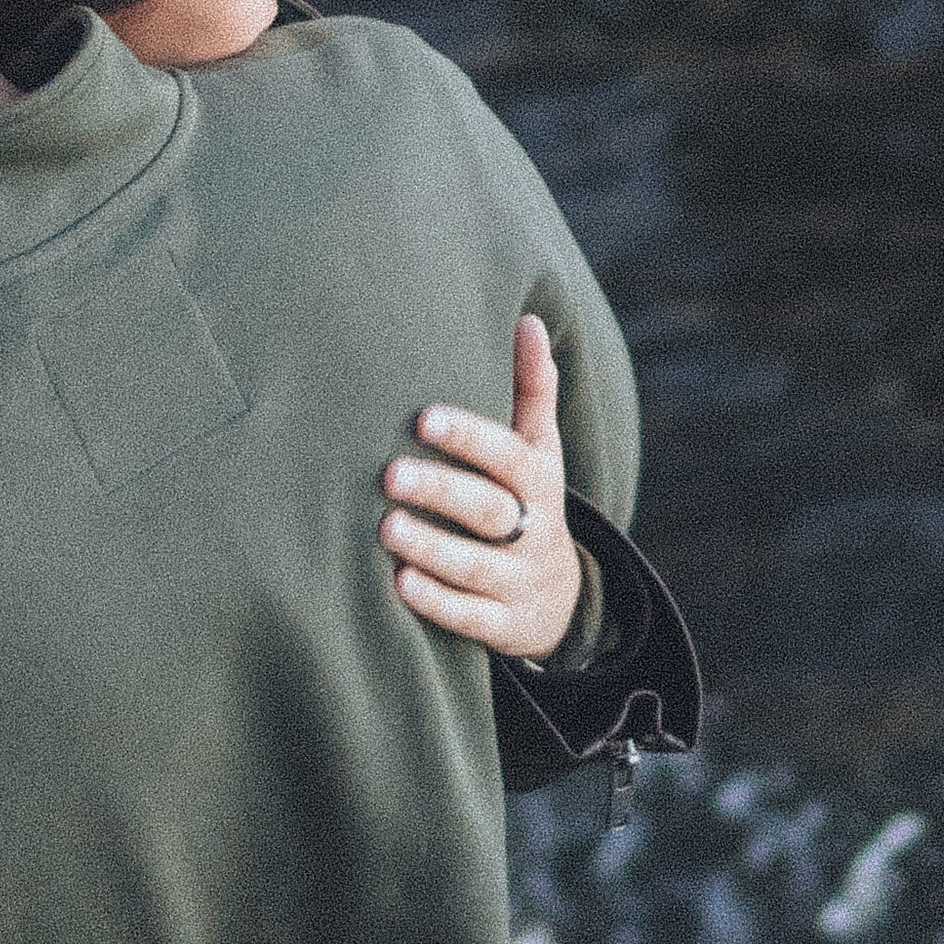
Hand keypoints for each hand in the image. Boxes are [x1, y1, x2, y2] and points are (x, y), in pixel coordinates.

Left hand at [379, 313, 582, 662]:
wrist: (558, 597)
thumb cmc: (527, 500)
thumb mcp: (539, 449)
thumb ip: (532, 388)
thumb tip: (529, 318)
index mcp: (539, 479)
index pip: (508, 455)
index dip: (470, 437)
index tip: (423, 418)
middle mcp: (535, 530)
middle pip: (492, 510)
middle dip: (443, 492)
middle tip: (389, 474)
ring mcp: (521, 581)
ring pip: (479, 566)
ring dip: (433, 548)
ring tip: (385, 529)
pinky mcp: (505, 625)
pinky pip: (473, 618)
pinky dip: (439, 603)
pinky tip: (398, 585)